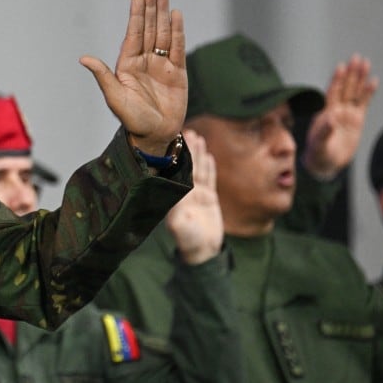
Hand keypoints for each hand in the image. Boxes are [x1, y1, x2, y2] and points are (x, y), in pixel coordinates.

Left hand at [79, 0, 186, 154]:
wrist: (154, 135)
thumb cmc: (132, 119)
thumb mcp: (114, 97)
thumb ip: (103, 75)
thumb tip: (83, 58)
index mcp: (127, 65)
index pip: (133, 34)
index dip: (136, 15)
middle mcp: (144, 61)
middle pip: (149, 28)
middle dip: (151, 7)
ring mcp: (162, 65)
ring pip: (163, 34)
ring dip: (164, 14)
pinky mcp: (178, 72)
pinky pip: (178, 48)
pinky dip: (178, 31)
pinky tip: (177, 15)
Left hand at [165, 130, 222, 264]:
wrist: (203, 251)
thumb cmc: (189, 242)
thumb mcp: (182, 231)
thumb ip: (179, 220)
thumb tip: (176, 209)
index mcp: (175, 197)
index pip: (175, 172)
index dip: (175, 156)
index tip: (173, 140)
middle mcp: (184, 193)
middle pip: (187, 166)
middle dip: (187, 149)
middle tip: (187, 131)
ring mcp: (197, 195)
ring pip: (198, 170)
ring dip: (198, 154)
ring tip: (197, 137)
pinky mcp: (208, 198)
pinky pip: (209, 179)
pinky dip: (209, 167)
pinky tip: (208, 155)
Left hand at [302, 54, 377, 178]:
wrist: (324, 163)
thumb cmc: (317, 154)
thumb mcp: (318, 145)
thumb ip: (324, 132)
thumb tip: (330, 119)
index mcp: (325, 113)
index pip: (332, 92)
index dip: (337, 80)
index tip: (341, 66)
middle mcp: (336, 110)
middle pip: (346, 88)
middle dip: (351, 73)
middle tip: (357, 57)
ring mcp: (347, 114)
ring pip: (355, 92)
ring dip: (360, 78)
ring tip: (366, 63)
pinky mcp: (357, 120)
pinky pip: (363, 103)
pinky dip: (368, 92)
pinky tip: (373, 81)